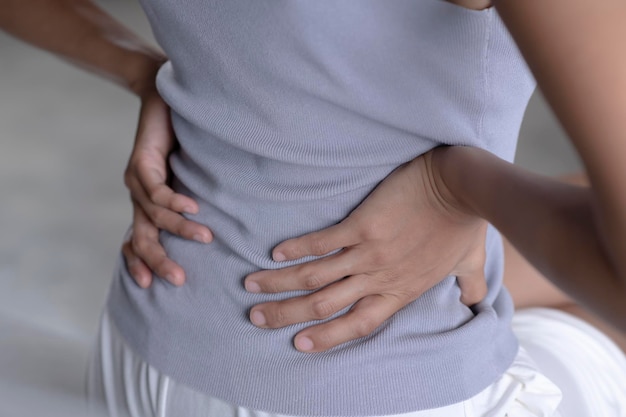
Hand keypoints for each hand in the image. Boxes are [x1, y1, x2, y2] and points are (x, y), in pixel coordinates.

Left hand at [122, 89, 211, 287]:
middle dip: (158, 260)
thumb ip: (197, 202)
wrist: (166, 99)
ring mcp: (137, 182)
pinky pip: (157, 189)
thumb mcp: (192, 179)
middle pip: (142, 238)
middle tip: (180, 280)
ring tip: (206, 239)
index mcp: (148, 206)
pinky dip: (175, 201)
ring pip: (153, 216)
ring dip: (181, 229)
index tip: (150, 286)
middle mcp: (138, 198)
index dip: (140, 263)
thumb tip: (225, 228)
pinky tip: (194, 208)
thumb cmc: (186, 141)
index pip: (137, 241)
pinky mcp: (141, 162)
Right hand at [244, 150, 487, 351]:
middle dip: (285, 314)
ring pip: (314, 277)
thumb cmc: (464, 224)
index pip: (357, 324)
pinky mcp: (362, 225)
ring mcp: (368, 253)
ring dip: (279, 284)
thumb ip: (470, 287)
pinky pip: (321, 242)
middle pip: (323, 305)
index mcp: (400, 291)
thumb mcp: (469, 263)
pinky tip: (275, 253)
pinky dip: (296, 249)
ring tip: (252, 286)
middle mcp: (379, 279)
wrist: (461, 187)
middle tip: (256, 317)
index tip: (298, 343)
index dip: (325, 337)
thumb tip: (476, 302)